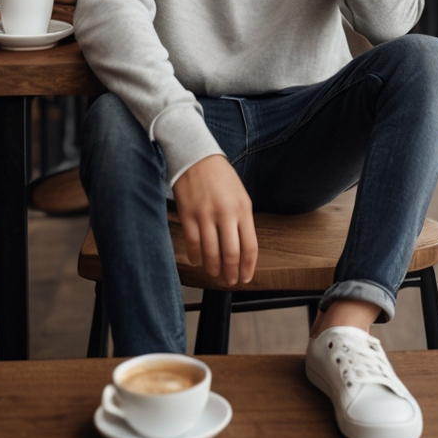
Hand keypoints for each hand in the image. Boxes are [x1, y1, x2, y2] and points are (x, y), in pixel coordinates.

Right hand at [172, 154, 257, 286]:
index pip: (249, 246)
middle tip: (229, 281)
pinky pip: (193, 243)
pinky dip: (196, 257)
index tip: (245, 277)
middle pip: (231, 254)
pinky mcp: (188, 214)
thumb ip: (242, 219)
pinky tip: (198, 261)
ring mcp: (206, 214)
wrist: (196, 156)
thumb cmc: (220, 176)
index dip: (248, 267)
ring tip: (214, 274)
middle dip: (231, 273)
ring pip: (211, 252)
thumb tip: (242, 248)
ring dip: (213, 269)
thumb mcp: (240, 195)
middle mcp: (226, 213)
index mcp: (243, 209)